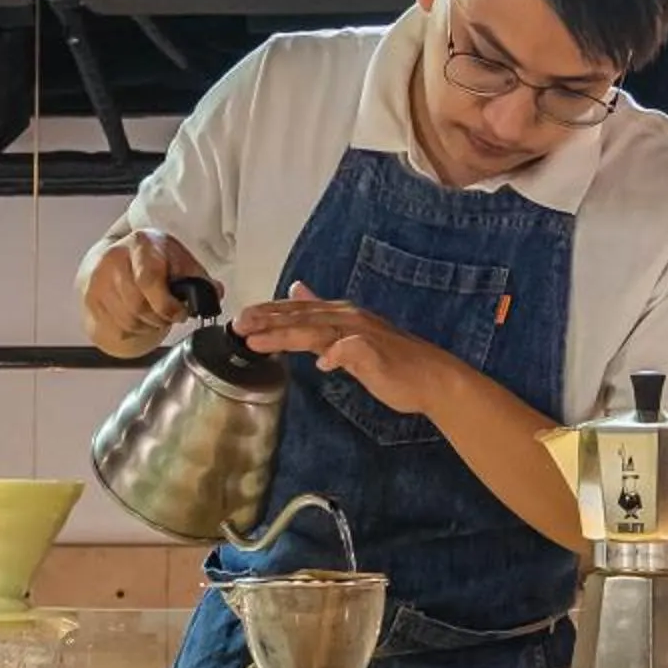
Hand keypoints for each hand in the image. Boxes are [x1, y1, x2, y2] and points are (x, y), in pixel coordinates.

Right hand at [84, 230, 206, 354]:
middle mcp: (114, 258)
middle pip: (139, 306)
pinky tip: (138, 318)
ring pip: (129, 321)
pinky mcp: (90, 298)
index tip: (180, 312)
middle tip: (168, 315)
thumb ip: (199, 279)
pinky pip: (117, 327)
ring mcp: (98, 279)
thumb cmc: (151, 260)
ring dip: (148, 326)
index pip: (148, 280)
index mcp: (141, 243)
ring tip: (154, 315)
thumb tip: (215, 293)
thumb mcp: (179, 261)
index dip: (167, 304)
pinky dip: (133, 330)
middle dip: (160, 318)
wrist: (111, 259)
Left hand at [235, 282, 459, 416]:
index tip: (240, 318)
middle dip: (267, 321)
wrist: (431, 378)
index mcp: (340, 314)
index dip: (268, 313)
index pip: (297, 311)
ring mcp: (362, 335)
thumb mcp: (347, 334)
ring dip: (286, 335)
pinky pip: (355, 352)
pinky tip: (324, 364)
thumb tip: (295, 289)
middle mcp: (348, 318)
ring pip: (318, 331)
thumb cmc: (390, 361)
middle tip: (237, 325)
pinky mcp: (376, 354)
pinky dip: (339, 355)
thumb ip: (320, 316)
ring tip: (257, 341)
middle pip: (301, 318)